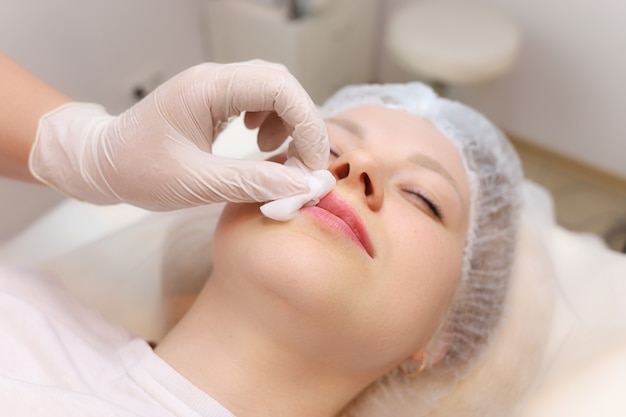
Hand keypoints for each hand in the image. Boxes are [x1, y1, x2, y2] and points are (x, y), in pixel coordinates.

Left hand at [29, 60, 328, 209]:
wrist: (102, 162)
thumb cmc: (138, 171)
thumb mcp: (196, 183)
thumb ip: (253, 183)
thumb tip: (304, 186)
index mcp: (208, 88)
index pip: (279, 87)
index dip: (307, 125)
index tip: (311, 167)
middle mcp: (215, 79)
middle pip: (282, 84)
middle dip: (302, 126)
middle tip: (302, 167)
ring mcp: (215, 87)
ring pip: (274, 91)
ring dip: (288, 124)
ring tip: (275, 156)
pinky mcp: (215, 100)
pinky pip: (259, 101)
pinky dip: (272, 124)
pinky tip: (260, 146)